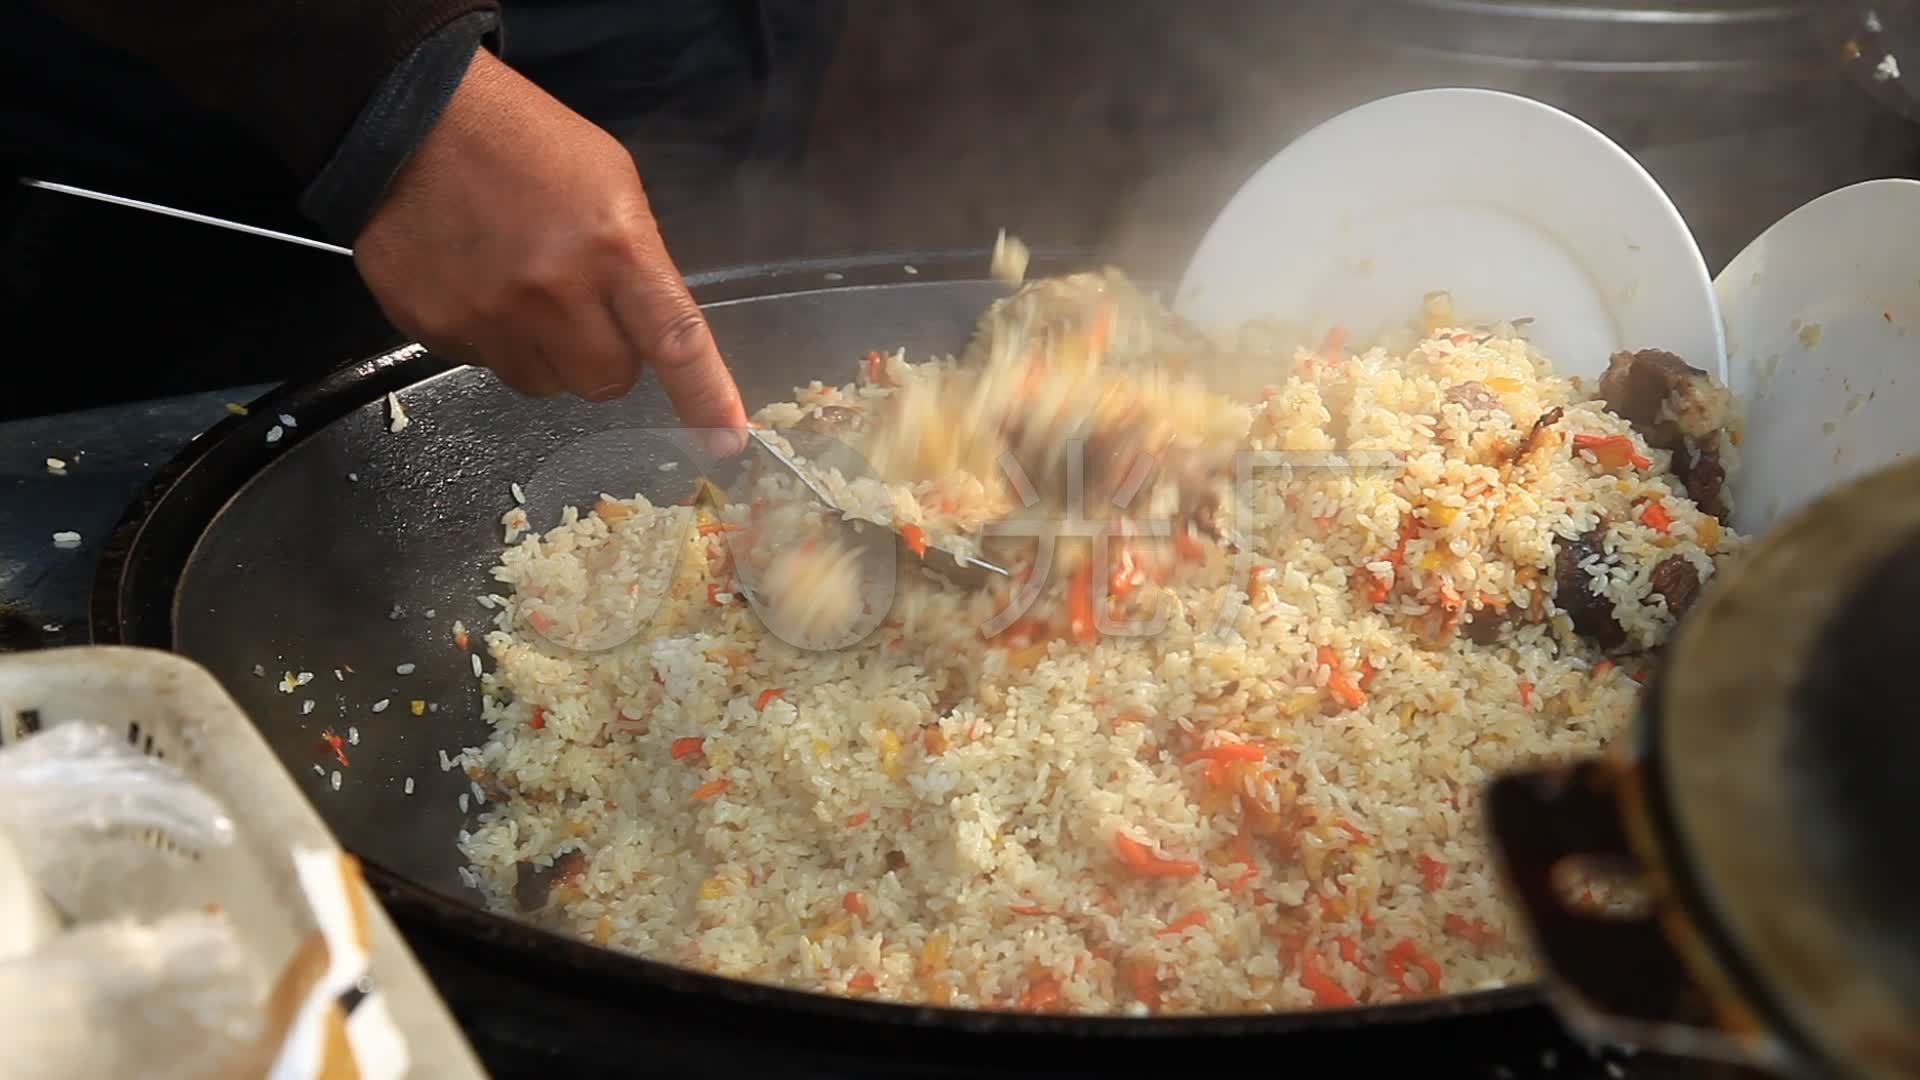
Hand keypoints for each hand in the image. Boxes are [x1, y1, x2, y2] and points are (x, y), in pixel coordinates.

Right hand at [353, 50, 747, 443]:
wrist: (409, 120)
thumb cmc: (523, 140)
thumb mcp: (609, 181)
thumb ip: (637, 259)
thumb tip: (648, 324)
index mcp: (615, 248)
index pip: (675, 340)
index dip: (705, 397)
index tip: (726, 440)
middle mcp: (555, 294)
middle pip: (605, 382)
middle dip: (604, 359)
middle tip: (582, 310)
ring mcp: (492, 317)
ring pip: (545, 383)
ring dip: (545, 353)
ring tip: (522, 290)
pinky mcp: (438, 329)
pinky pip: (485, 365)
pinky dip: (490, 337)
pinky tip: (477, 282)